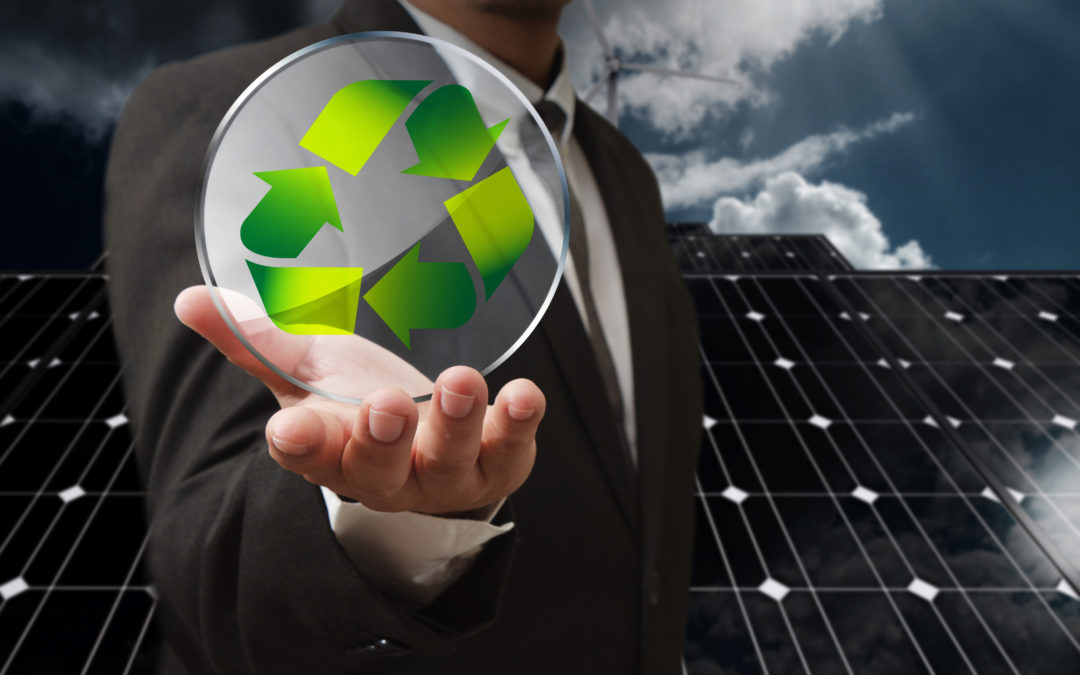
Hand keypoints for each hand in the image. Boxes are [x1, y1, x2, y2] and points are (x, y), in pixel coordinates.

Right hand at [173, 285, 544, 514]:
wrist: (428, 443)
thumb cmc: (358, 403)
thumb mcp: (310, 369)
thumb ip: (258, 340)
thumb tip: (191, 298)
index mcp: (332, 450)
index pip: (308, 455)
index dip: (301, 446)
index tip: (290, 432)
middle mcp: (386, 473)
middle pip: (378, 467)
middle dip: (382, 439)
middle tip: (385, 406)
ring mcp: (443, 474)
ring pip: (446, 461)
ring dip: (456, 424)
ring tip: (462, 382)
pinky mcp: (496, 463)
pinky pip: (510, 452)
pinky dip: (519, 424)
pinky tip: (525, 394)